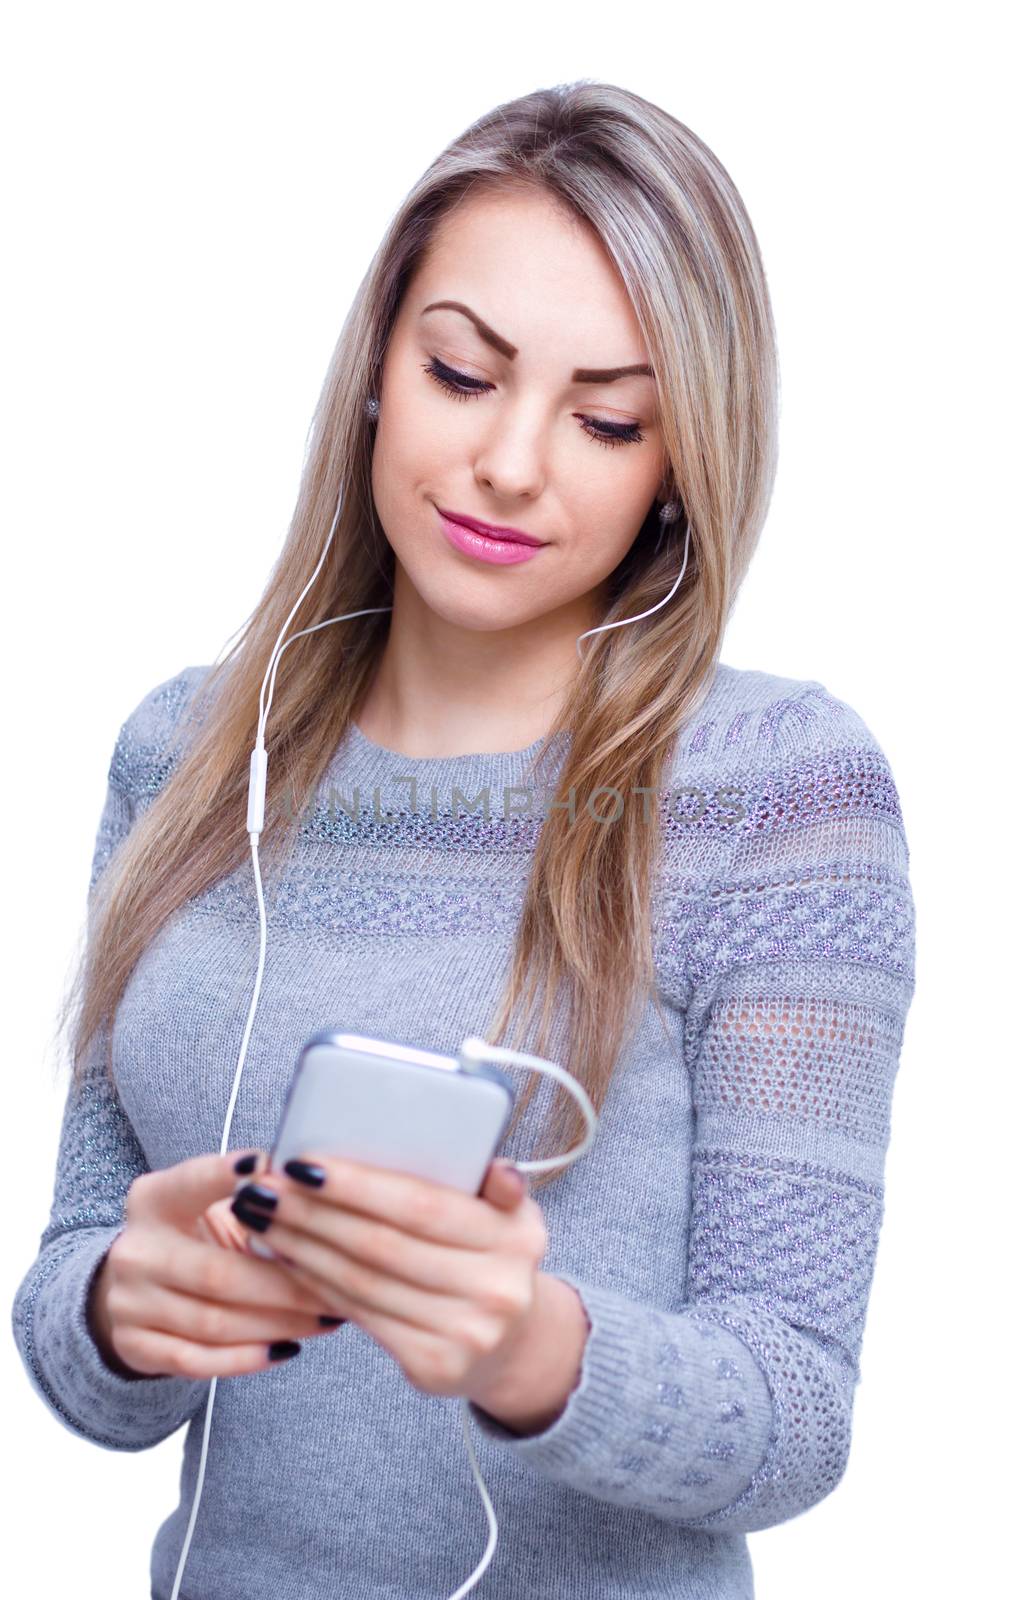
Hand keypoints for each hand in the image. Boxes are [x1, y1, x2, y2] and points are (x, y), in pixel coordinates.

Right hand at [87, 1152, 348, 1380]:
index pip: (190, 1182)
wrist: (138, 1287)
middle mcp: (134, 1250)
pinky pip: (198, 1360)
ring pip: (215, 1323)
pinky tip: (285, 1348)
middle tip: (336, 1287)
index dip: (225, 1174)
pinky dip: (247, 1358)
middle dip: (286, 1286)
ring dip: (279, 1323)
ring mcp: (129, 1303)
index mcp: (153, 1199)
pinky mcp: (135, 1347)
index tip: (267, 1162)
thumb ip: (251, 1200)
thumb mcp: (208, 1206)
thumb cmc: (193, 1237)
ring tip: (325, 1318)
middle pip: (217, 1273)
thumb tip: (313, 1191)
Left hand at [229, 1154, 548, 1400]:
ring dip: (301, 1247)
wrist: (512, 1342)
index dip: (358, 1186)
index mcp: (517, 1236)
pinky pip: (360, 1315)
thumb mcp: (508, 1212)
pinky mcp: (433, 1367)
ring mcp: (466, 1335)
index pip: (422, 1206)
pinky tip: (286, 1257)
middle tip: (262, 1189)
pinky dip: (315, 1283)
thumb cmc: (491, 1256)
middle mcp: (497, 1290)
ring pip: (362, 1283)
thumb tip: (493, 1167)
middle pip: (381, 1246)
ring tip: (261, 1218)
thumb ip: (495, 1184)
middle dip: (313, 1214)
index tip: (302, 1164)